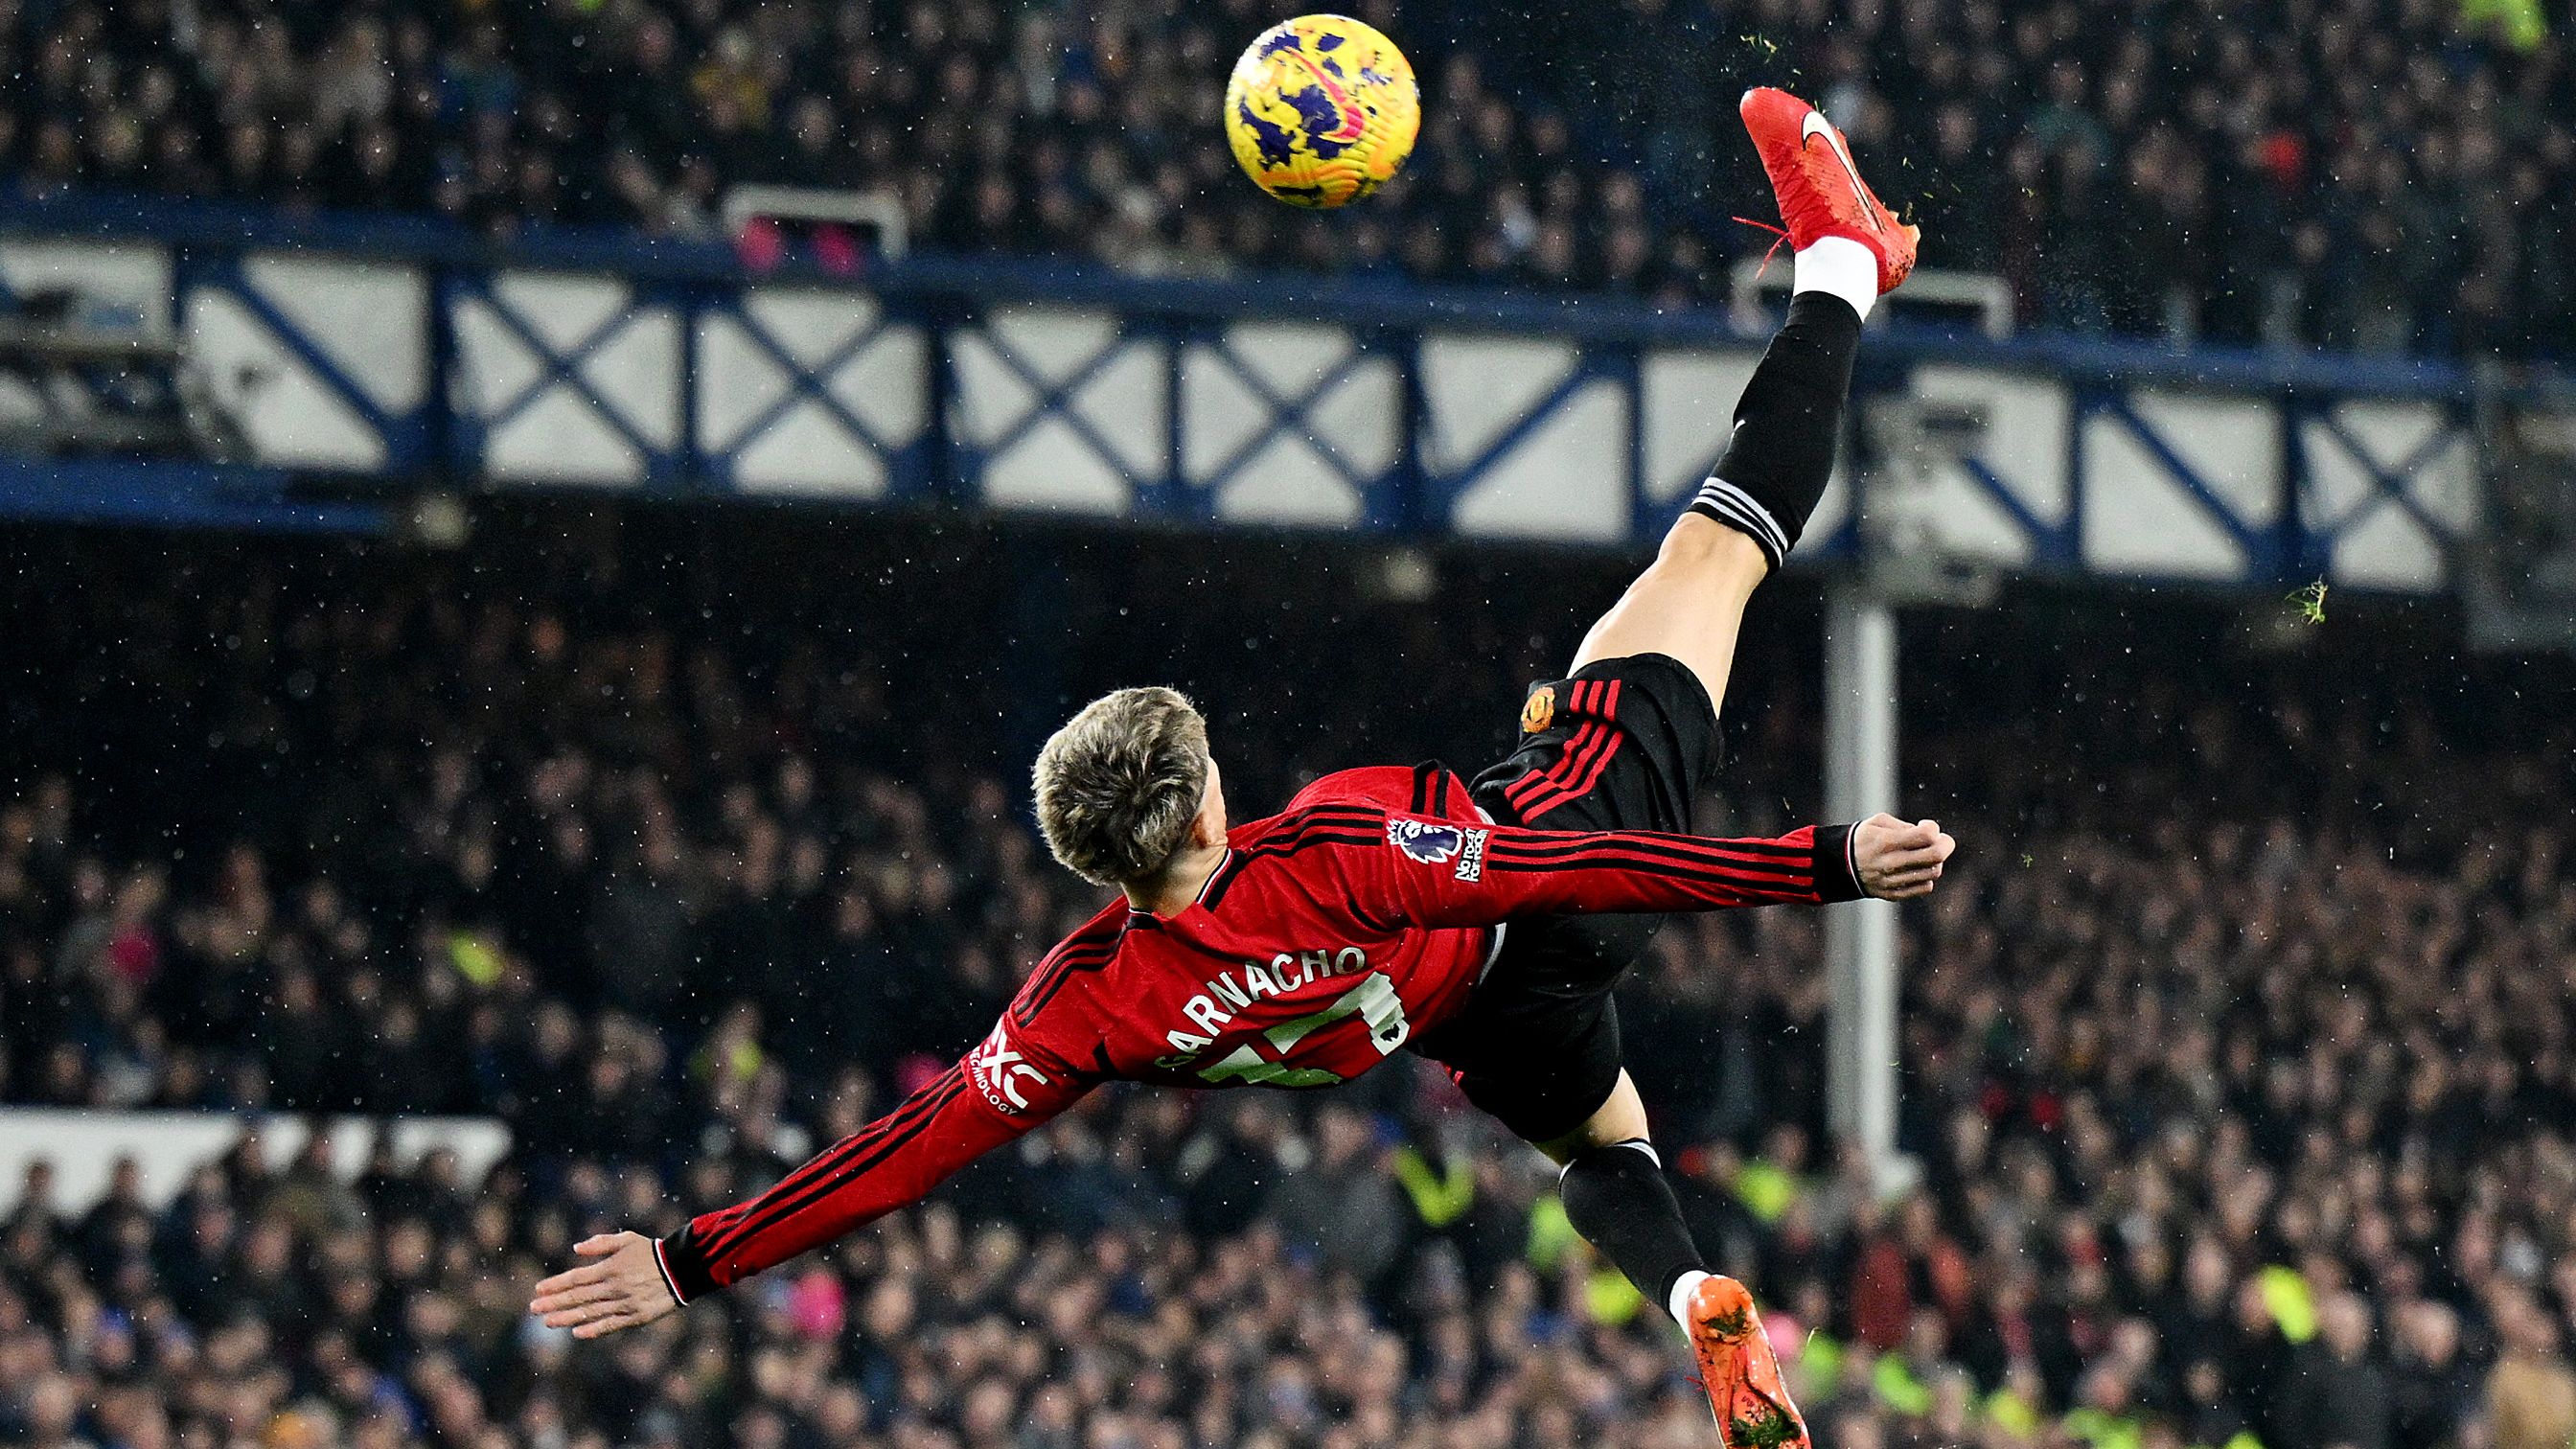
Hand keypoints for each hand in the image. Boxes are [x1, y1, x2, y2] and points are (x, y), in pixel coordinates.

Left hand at [530, 1231, 678, 1338]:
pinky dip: (593, 1329)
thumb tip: (576, 1249)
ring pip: (589, 1312)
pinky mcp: (635, 1317)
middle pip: (578, 1297)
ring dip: (566, 1317)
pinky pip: (610, 1325)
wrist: (682, 1269)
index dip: (556, 1284)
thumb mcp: (627, 1240)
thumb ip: (601, 1244)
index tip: (538, 1290)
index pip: (576, 1278)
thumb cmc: (652, 1252)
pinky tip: (576, 1332)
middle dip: (553, 1303)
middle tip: (533, 1309)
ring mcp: (623, 1303)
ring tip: (548, 1321)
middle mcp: (613, 1287)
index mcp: (610, 1268)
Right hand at [1852, 814, 1954, 899]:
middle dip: (1946, 845)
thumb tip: (1930, 835)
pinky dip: (1926, 876)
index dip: (1933, 828)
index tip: (1925, 826)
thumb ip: (1905, 826)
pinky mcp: (1895, 894)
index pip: (1926, 835)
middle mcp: (1891, 863)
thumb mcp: (1878, 822)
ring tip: (1924, 854)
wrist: (1839, 866)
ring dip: (1935, 861)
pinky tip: (1916, 868)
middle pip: (1936, 856)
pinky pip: (1925, 887)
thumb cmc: (1863, 839)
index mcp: (1887, 841)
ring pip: (1933, 872)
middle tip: (1941, 840)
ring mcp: (1893, 881)